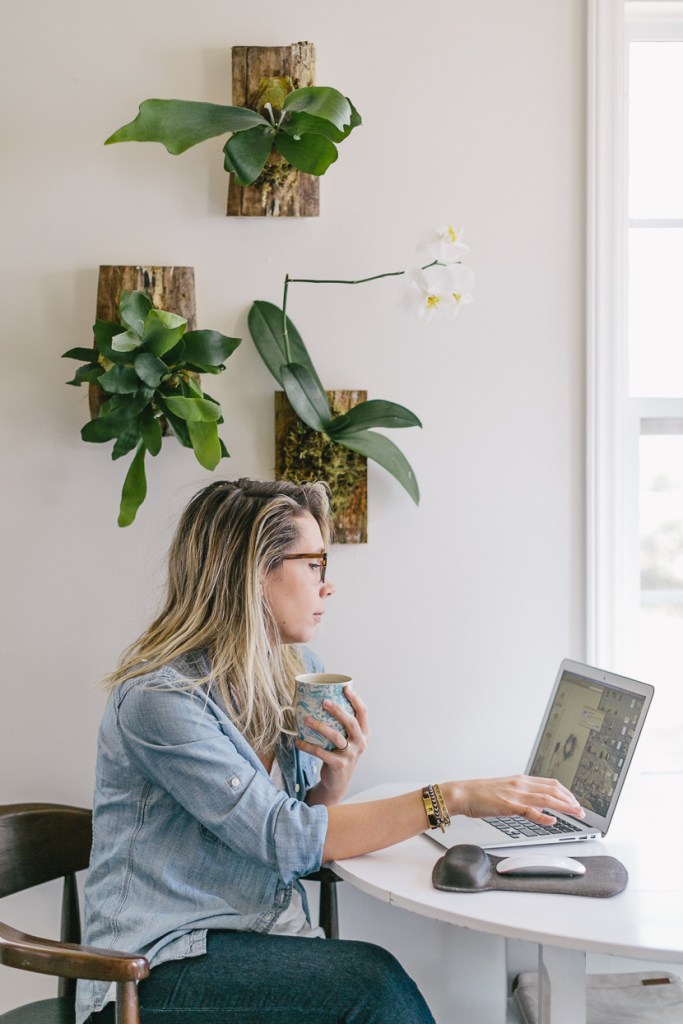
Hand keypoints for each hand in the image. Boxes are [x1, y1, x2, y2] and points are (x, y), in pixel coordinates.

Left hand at [298, 687, 369, 805]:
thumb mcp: (348, 739)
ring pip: (335, 736)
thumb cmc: (340, 754)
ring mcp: (350, 755)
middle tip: (324, 702)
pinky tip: (298, 742)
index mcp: (364, 733)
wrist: (338, 782)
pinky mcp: (339, 765)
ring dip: (319, 726)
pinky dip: (308, 746)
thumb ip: (342, 724)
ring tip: (306, 719)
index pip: (363, 713)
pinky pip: (321, 752)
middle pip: (351, 722)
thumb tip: (323, 699)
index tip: (345, 688)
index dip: (355, 699)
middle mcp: (360, 743)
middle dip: (337, 710)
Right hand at [447, 774, 584, 824]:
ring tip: (576, 813)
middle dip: (570, 800)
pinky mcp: (508, 805)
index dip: (566, 792)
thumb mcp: (505, 791)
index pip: (550, 783)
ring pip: (546, 798)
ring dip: (564, 806)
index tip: (575, 801)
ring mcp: (515, 794)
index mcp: (520, 780)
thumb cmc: (480, 794)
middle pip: (553, 789)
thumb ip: (521, 796)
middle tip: (581, 811)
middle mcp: (521, 784)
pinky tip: (552, 821)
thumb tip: (536, 805)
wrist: (462, 793)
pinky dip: (543, 816)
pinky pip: (530, 811)